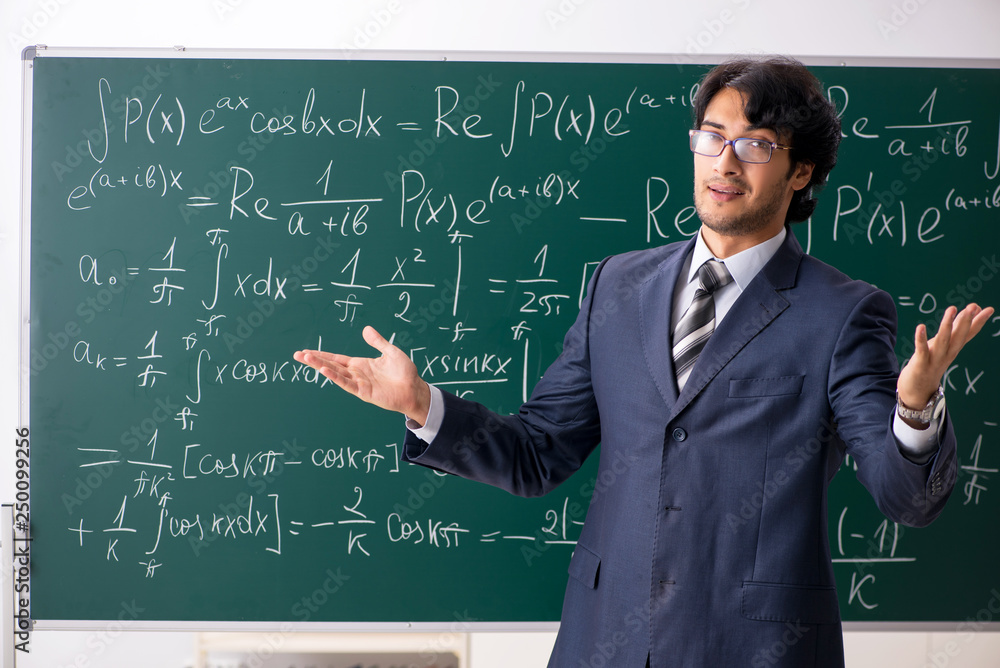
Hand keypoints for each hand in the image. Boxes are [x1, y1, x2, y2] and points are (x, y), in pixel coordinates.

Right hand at [293, 326, 431, 424]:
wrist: (415, 389)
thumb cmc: (405, 372)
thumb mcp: (390, 351)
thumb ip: (377, 342)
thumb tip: (366, 329)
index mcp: (360, 364)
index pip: (337, 358)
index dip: (322, 355)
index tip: (306, 351)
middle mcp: (356, 374)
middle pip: (331, 365)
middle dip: (314, 360)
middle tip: (296, 355)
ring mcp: (359, 383)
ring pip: (335, 373)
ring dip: (320, 366)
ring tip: (306, 358)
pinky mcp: (364, 392)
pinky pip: (347, 384)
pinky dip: (335, 377)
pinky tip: (325, 370)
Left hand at [897, 303, 994, 410]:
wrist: (917, 393)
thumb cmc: (930, 365)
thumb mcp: (943, 347)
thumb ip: (952, 332)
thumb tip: (964, 314)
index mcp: (953, 350)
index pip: (968, 334)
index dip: (978, 322)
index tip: (989, 309)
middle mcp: (947, 354)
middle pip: (959, 337)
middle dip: (965, 321)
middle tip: (973, 306)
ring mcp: (935, 360)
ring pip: (943, 341)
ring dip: (947, 325)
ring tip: (952, 308)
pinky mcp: (920, 365)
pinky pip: (922, 350)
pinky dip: (921, 339)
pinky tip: (920, 326)